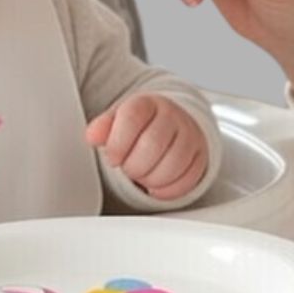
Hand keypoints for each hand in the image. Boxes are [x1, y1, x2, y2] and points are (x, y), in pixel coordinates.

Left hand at [85, 94, 208, 201]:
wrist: (172, 123)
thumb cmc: (141, 126)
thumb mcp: (117, 120)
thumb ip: (103, 127)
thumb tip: (92, 135)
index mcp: (147, 103)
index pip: (132, 118)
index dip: (117, 144)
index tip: (112, 157)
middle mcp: (172, 116)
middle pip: (152, 146)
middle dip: (133, 166)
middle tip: (128, 167)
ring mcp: (190, 136)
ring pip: (171, 166)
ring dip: (150, 179)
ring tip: (143, 173)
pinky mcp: (201, 157)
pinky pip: (186, 181)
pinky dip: (166, 189)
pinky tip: (157, 181)